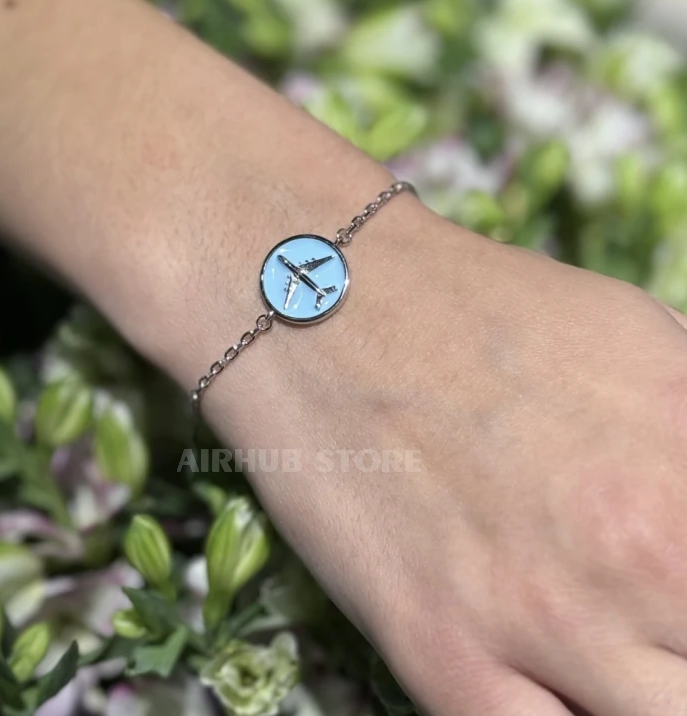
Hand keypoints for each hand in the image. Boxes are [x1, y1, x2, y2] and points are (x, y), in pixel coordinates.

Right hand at [195, 202, 686, 714]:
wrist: (327, 302)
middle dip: (680, 642)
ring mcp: (537, 623)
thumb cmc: (481, 307)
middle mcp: (639, 560)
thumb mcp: (647, 339)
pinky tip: (551, 688)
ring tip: (606, 643)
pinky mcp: (440, 657)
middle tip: (645, 605)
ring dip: (643, 691)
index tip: (678, 582)